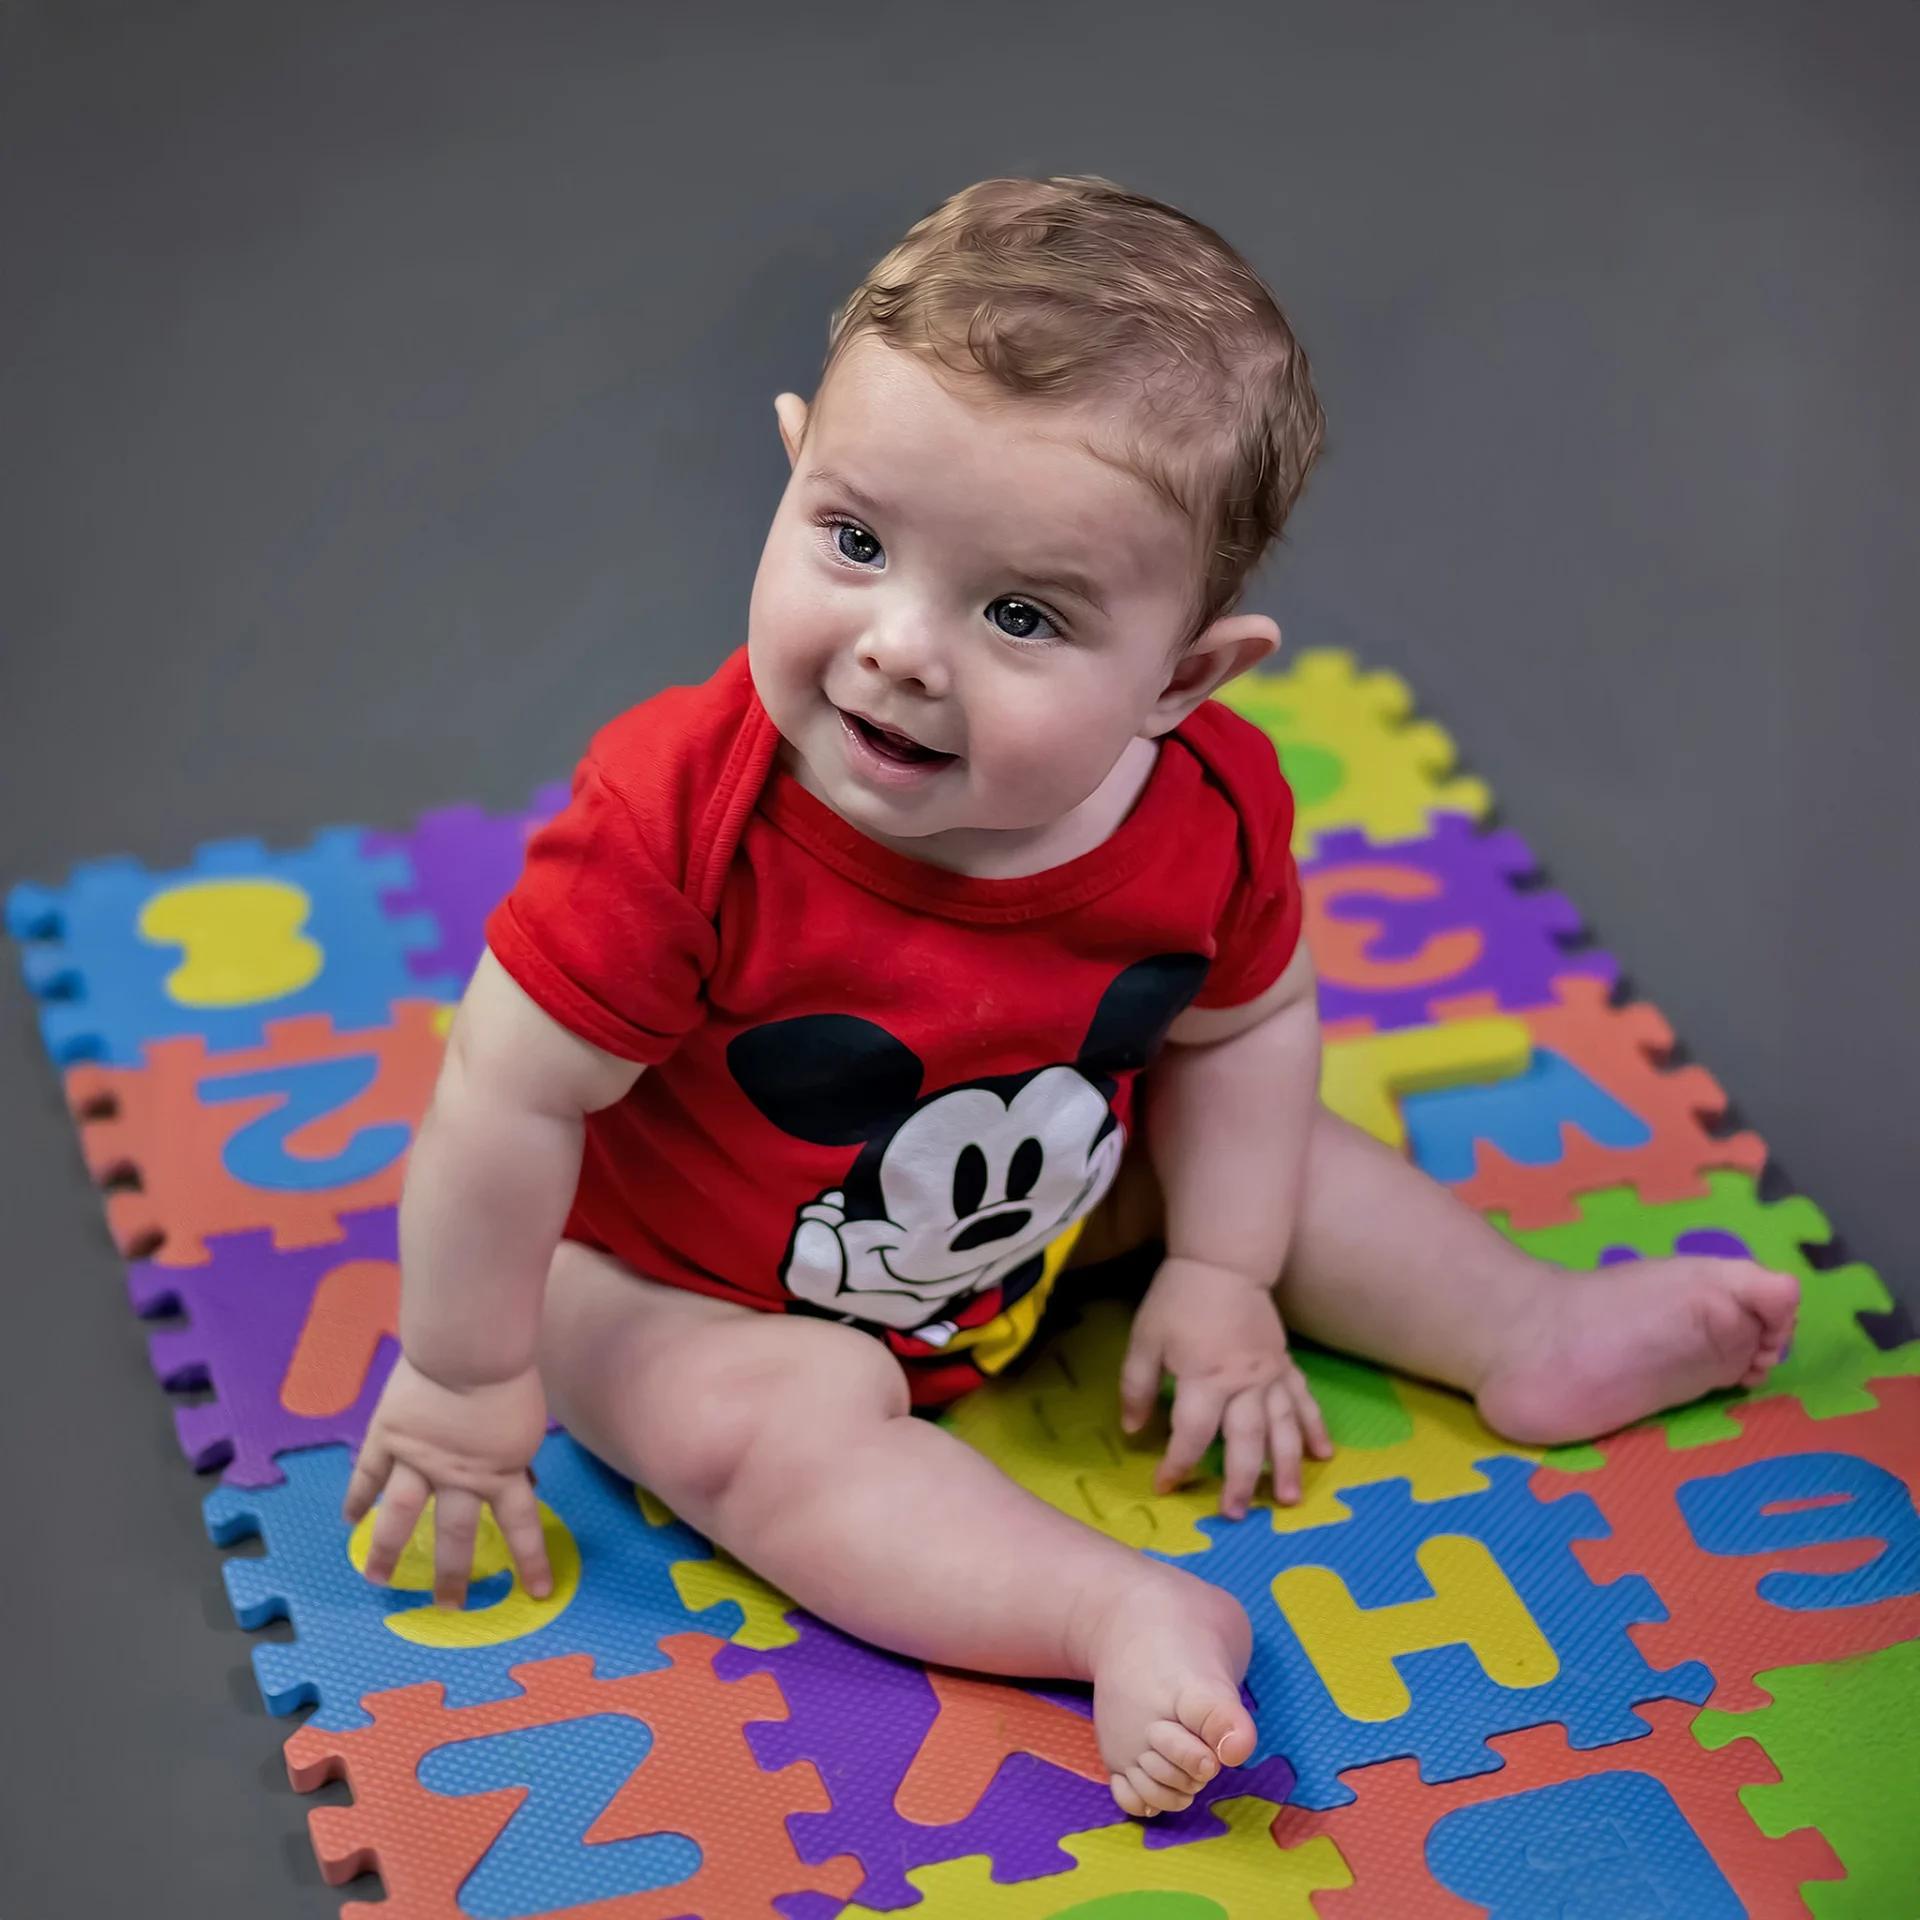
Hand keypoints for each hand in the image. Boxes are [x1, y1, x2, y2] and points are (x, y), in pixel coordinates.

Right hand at [344, 1355, 552, 1606]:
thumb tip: (522, 1478)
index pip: (521, 1524)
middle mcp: (459, 1476)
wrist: (470, 1348)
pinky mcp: (389, 1437)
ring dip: (386, 1550)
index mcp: (502, 1471)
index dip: (530, 1560)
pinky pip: (369, 1475)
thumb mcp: (526, 1421)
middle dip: (453, 1575)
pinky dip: (358, 1497)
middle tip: (449, 1606)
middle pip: (456, 1535)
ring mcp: (419, 1459)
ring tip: (375, 1578)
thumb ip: (515, 1452)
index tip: (537, 1593)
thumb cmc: (510, 1373)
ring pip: (401, 1517)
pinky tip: (349, 1520)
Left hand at [1118, 1256, 1332, 1517]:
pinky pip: (1304, 1400)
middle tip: (1236, 1515)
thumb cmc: (1177, 1301)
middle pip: (1245, 1440)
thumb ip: (1137, 1387)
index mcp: (1204, 1378)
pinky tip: (1324, 1454)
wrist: (1222, 1262)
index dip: (1177, 1463)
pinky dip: (1315, 1427)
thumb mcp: (1144, 1341)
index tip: (1165, 1485)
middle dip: (1240, 1480)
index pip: (1192, 1433)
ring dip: (1286, 1465)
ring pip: (1282, 1427)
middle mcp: (1243, 1383)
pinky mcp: (1285, 1364)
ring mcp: (1270, 1374)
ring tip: (1288, 1500)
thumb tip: (1133, 1431)